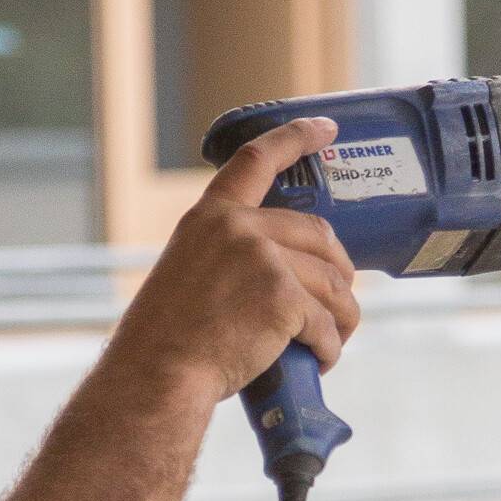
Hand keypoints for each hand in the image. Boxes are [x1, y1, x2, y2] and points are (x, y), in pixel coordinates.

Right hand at [105, 117, 361, 407]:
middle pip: (319, 235)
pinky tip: (322, 361)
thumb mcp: (189, 272)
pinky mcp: (283, 298)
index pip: (257, 158)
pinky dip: (330, 347)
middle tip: (339, 303)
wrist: (159, 374)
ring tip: (332, 341)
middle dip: (338, 271)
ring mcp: (263, 260)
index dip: (297, 137)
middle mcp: (239, 228)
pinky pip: (326, 322)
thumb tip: (280, 275)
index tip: (328, 126)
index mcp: (211, 216)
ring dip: (341, 317)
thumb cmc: (169, 339)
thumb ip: (228, 256)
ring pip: (331, 283)